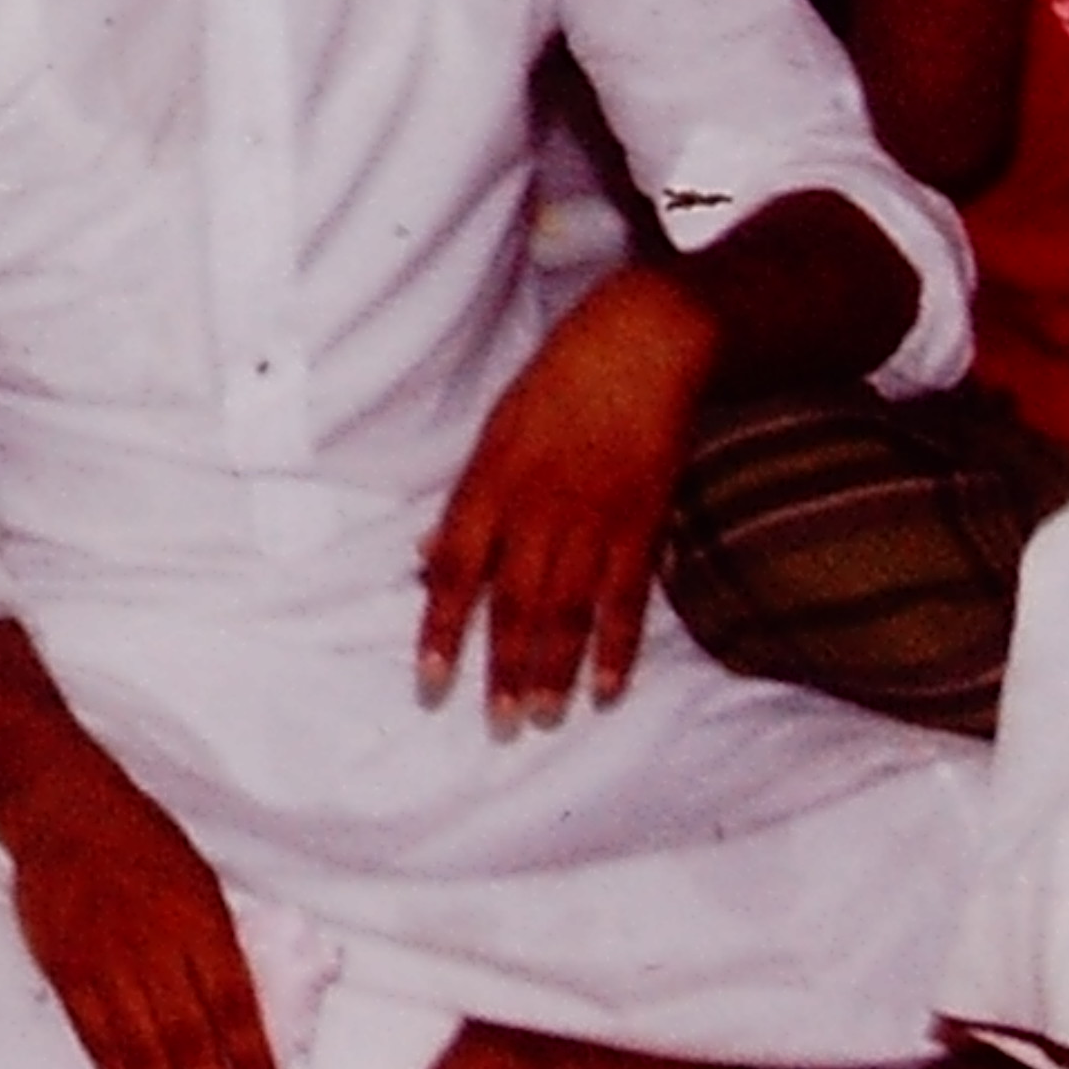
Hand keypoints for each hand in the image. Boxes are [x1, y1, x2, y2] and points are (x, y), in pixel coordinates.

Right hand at [0, 751, 276, 1068]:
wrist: (67, 814)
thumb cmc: (147, 845)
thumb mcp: (202, 883)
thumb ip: (219, 946)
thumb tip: (244, 1015)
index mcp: (199, 923)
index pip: (234, 1006)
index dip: (252, 1060)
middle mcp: (154, 948)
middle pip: (188, 1039)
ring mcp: (105, 963)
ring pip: (142, 1048)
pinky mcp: (66, 972)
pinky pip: (95, 1037)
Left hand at [415, 265, 719, 729]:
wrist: (645, 343)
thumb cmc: (558, 381)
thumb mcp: (494, 430)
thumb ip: (465, 504)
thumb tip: (423, 561)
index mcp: (490, 484)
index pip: (454, 571)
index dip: (440, 630)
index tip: (429, 683)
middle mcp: (537, 509)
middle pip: (514, 604)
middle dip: (503, 670)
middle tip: (497, 726)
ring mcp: (594, 520)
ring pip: (568, 610)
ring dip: (553, 670)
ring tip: (542, 719)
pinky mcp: (644, 523)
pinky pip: (627, 597)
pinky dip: (616, 646)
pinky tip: (606, 688)